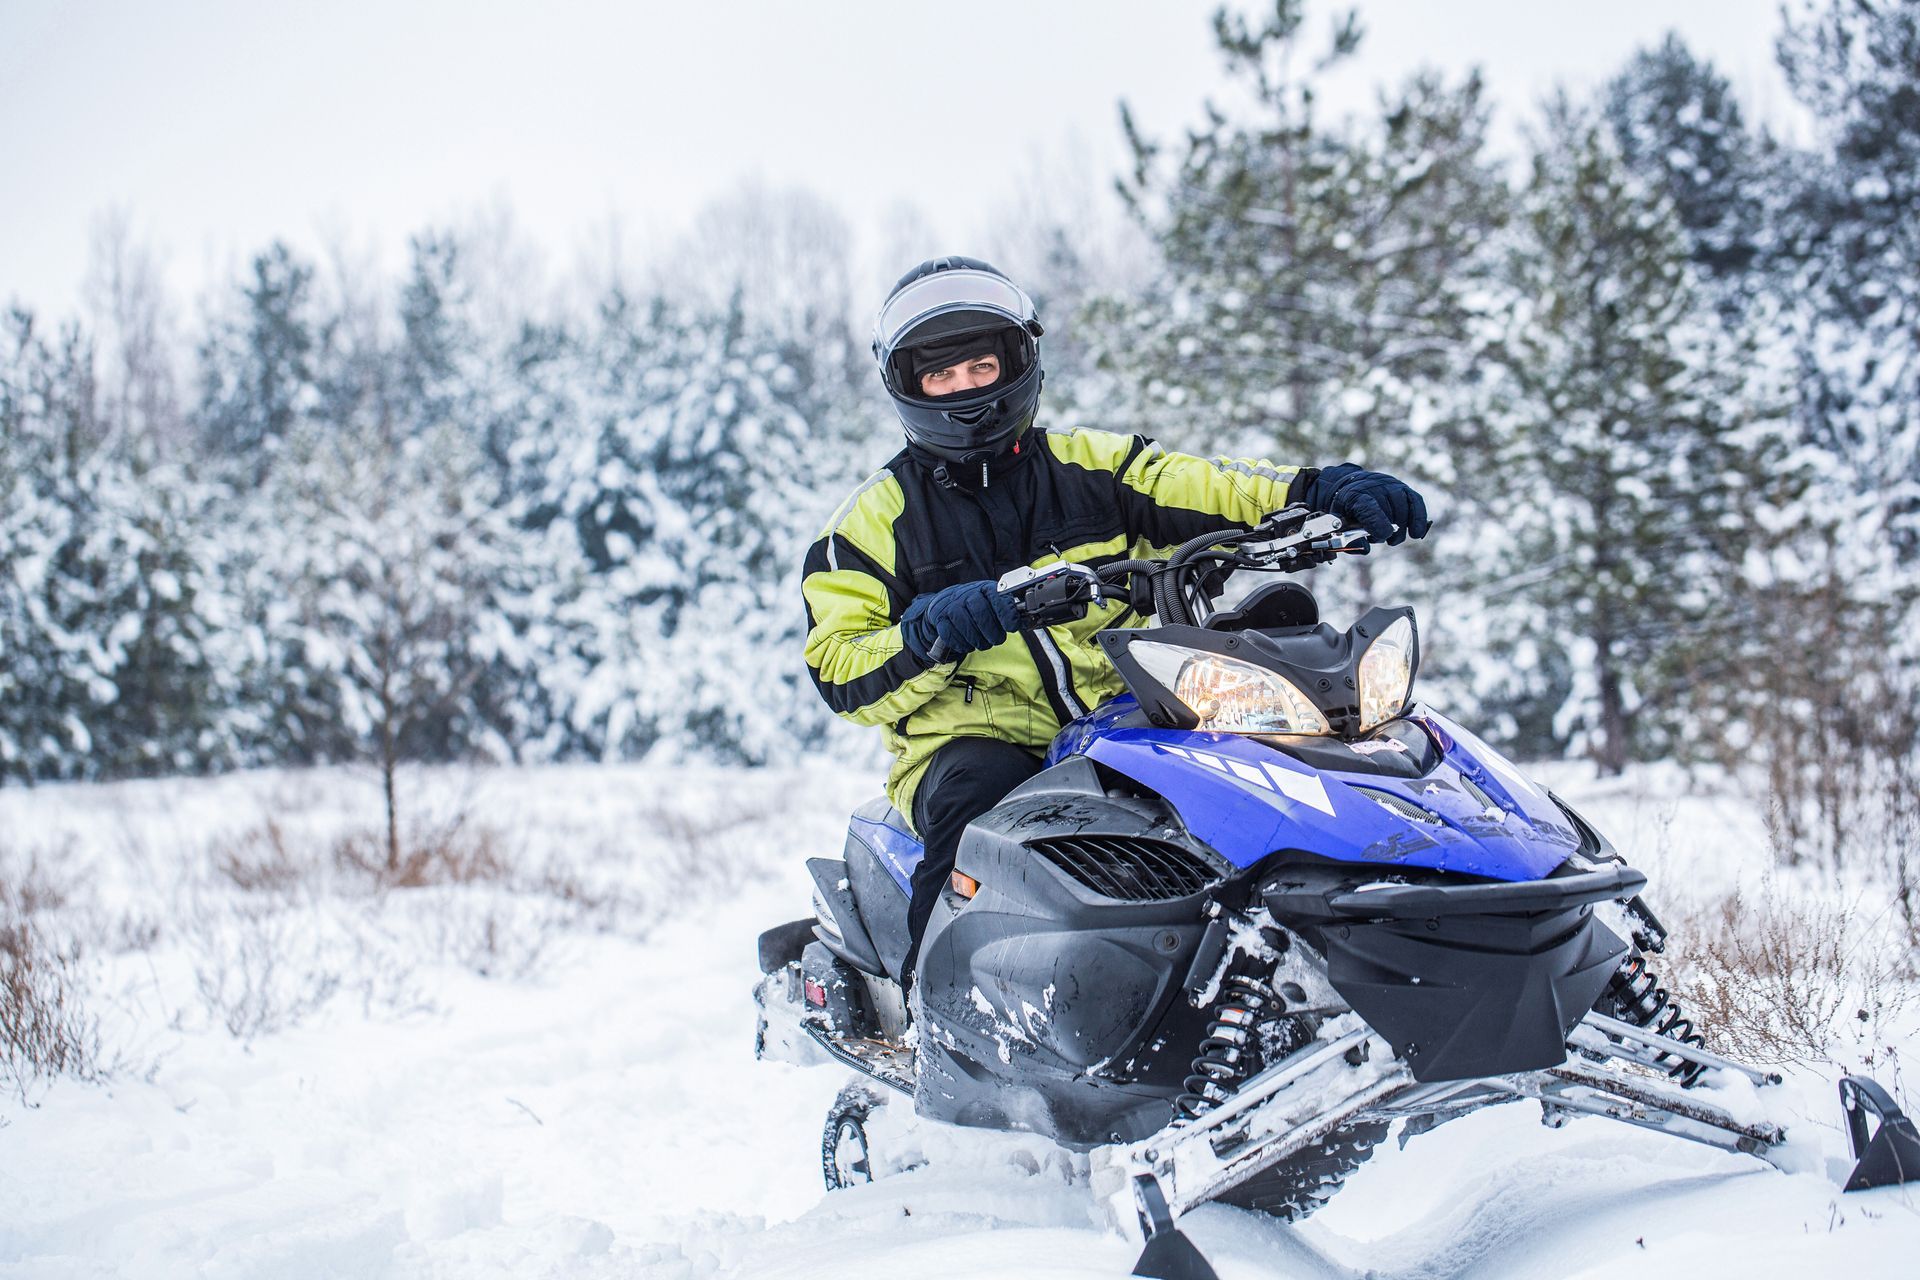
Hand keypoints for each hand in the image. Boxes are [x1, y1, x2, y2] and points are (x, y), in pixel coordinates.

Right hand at [900, 579, 1021, 662]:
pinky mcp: (939, 618)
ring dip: (978, 640)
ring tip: (983, 643)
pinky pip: (951, 634)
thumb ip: (1007, 610)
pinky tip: (967, 644)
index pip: (997, 597)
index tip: (1012, 626)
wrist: (944, 606)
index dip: (1006, 612)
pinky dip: (962, 644)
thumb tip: (1026, 620)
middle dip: (992, 631)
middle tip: (997, 640)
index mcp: (984, 588)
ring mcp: (951, 606)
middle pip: (981, 612)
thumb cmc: (973, 607)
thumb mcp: (991, 604)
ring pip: (966, 625)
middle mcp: (966, 594)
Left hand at [1299, 463, 1430, 545]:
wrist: (1350, 486)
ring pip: (1404, 508)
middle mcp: (1374, 487)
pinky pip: (1416, 502)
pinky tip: (1417, 533)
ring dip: (1401, 528)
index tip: (1384, 536)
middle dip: (1388, 530)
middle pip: (1389, 511)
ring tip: (1393, 539)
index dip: (1378, 523)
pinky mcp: (1402, 488)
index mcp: (1353, 496)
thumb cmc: (1346, 509)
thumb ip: (1350, 539)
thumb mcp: (1339, 524)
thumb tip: (1365, 549)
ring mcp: (1390, 485)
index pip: (1368, 508)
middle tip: (1382, 539)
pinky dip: (1419, 518)